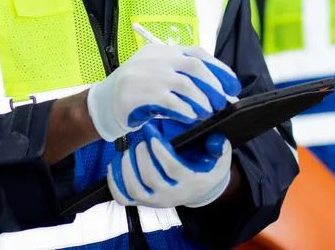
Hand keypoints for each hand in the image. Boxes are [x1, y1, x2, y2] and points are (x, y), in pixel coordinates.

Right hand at [86, 44, 240, 141]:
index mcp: (161, 51)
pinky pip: (170, 101)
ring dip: (202, 100)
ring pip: (185, 84)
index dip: (219, 68)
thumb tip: (220, 93)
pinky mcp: (139, 94)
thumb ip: (184, 79)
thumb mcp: (158, 76)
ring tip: (206, 112)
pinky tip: (190, 116)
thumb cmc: (138, 92)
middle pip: (194, 66)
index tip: (233, 85)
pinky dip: (185, 109)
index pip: (197, 53)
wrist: (103, 103)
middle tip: (222, 102)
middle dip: (214, 85)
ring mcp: (146, 75)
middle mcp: (155, 59)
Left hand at [107, 123, 231, 207]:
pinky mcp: (143, 203)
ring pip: (134, 188)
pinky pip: (123, 197)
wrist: (199, 190)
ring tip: (128, 150)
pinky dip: (115, 182)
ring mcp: (155, 201)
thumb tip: (216, 140)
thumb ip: (220, 147)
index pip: (171, 167)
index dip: (158, 149)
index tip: (150, 131)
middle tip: (140, 140)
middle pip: (150, 177)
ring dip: (126, 166)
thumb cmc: (206, 168)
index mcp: (190, 182)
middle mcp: (172, 194)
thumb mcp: (220, 158)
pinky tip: (116, 164)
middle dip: (141, 154)